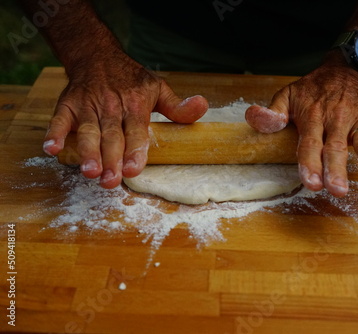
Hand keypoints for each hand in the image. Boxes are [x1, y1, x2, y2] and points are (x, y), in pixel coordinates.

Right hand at [43, 54, 207, 188]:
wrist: (98, 56)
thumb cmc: (132, 79)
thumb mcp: (158, 89)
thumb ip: (177, 106)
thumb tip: (202, 107)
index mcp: (135, 105)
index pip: (137, 131)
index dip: (135, 150)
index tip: (135, 168)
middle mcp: (112, 106)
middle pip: (112, 136)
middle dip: (111, 159)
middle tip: (111, 181)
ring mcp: (88, 106)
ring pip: (88, 131)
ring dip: (87, 151)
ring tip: (89, 171)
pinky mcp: (68, 105)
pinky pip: (60, 119)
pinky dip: (55, 132)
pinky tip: (52, 149)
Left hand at [245, 53, 357, 196]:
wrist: (343, 70)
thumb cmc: (312, 91)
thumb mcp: (287, 96)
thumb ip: (273, 112)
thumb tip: (254, 117)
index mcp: (312, 118)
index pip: (309, 144)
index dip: (310, 164)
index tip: (312, 183)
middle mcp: (335, 120)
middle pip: (336, 147)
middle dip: (336, 169)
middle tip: (337, 190)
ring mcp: (357, 118)